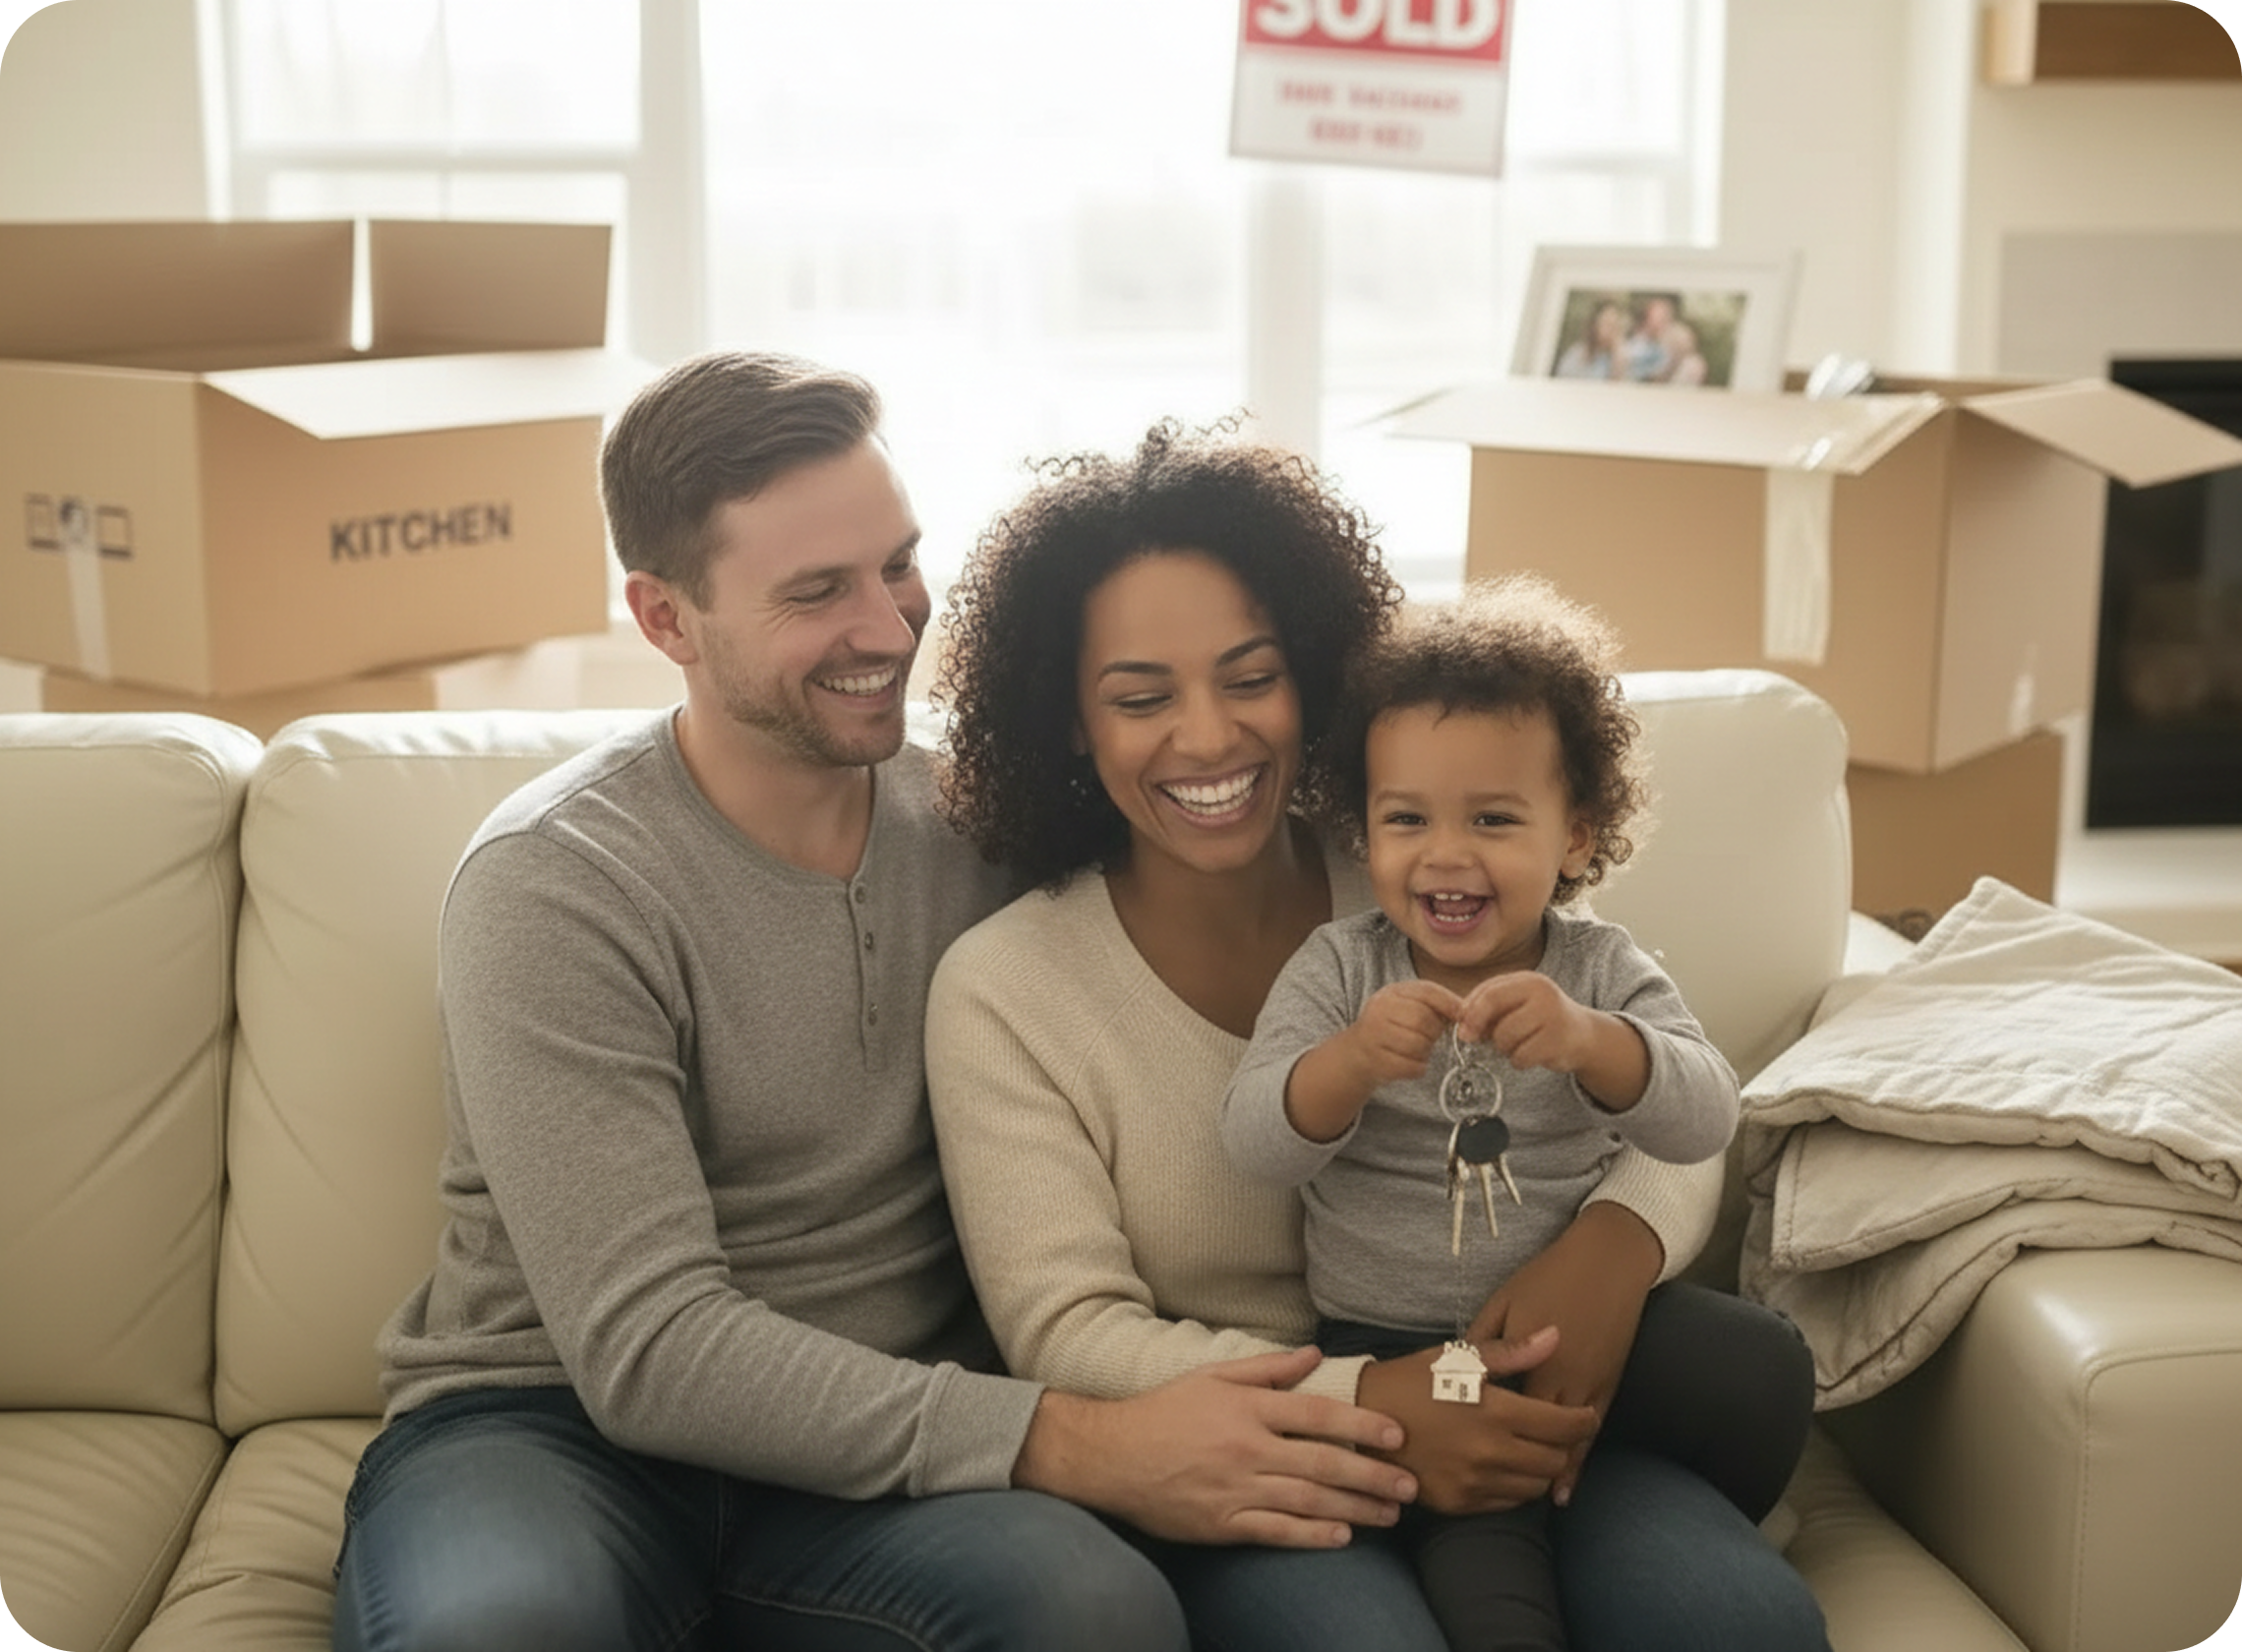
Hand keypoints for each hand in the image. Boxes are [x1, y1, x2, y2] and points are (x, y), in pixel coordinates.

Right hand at [1014, 1346, 1419, 1548]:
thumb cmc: (1163, 1411)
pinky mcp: (1222, 1523)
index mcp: (1246, 1408)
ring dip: (1355, 1508)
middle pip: (1323, 1462)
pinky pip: (1275, 1531)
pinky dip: (1311, 1535)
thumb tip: (1314, 1356)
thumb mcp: (1211, 1377)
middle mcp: (1246, 1448)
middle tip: (1410, 1486)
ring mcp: (1235, 1489)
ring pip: (1308, 1500)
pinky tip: (1342, 1537)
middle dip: (1373, 1475)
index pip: (1317, 1415)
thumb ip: (1267, 1368)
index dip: (1362, 1425)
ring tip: (1390, 1514)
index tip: (1397, 1436)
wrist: (1110, 1456)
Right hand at [1346, 980, 1462, 1086]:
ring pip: (1418, 1045)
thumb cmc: (1392, 1026)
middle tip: (1430, 1036)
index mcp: (1391, 993)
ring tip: (1418, 1049)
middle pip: (1423, 1020)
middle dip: (1434, 1031)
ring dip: (1425, 1051)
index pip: (1427, 992)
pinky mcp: (1377, 1062)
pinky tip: (1410, 1062)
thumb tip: (1466, 1011)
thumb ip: (1436, 1002)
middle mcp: (1378, 1011)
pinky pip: (1411, 1067)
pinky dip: (1418, 1067)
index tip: (1460, 1016)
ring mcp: (1374, 1037)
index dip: (1449, 1004)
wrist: (1358, 1052)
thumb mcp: (1409, 1005)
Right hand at [1355, 1326, 1598, 1514]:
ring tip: (1531, 1449)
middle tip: (1557, 1432)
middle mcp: (1489, 1451)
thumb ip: (1512, 1352)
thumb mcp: (1458, 1357)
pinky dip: (1515, 1487)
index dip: (1583, 1421)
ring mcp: (1473, 1481)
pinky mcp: (1458, 1502)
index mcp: (1495, 1411)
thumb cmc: (1412, 1380)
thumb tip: (1555, 1336)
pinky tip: (1503, 1466)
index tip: (1585, 1415)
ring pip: (1535, 1487)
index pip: (1564, 1425)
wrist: (1360, 1418)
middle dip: (1564, 1446)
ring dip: (1541, 1469)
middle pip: (1556, 1460)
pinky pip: (1506, 1503)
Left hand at [1457, 973, 1647, 1108]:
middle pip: (1493, 1012)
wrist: (1583, 1035)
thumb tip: (1461, 1024)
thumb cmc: (1540, 1019)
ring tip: (1517, 1045)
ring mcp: (1552, 1017)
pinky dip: (1518, 1061)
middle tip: (1481, 1040)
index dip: (1471, 1012)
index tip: (1462, 1027)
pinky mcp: (1558, 1042)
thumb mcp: (1518, 1003)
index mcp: (1528, 980)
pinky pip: (1521, 1057)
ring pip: (1505, 1037)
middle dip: (1481, 1030)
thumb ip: (1489, 1006)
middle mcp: (1543, 994)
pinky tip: (1529, 1055)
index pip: (1489, 991)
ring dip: (1503, 1048)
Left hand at [1465, 1202, 1660, 1502]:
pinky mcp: (1610, 1383)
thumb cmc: (1548, 1276)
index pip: (1513, 1413)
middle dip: (1524, 1465)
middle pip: (1544, 1436)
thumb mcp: (1503, 1302)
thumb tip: (1457, 1372)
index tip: (1466, 1459)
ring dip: (1554, 1472)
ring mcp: (1593, 1384)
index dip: (1490, 1439)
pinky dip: (1580, 1460)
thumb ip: (1484, 1344)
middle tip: (1497, 1491)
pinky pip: (1595, 1433)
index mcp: (1538, 1359)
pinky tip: (1569, 1484)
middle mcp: (1568, 1378)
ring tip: (1535, 1501)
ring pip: (1573, 1443)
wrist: (1608, 1259)